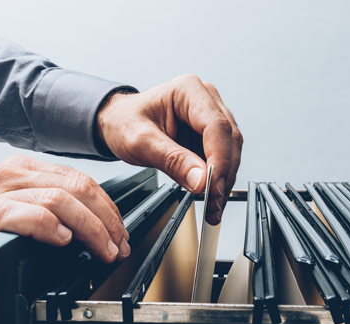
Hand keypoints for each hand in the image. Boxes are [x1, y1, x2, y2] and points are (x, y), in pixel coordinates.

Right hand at [0, 155, 128, 262]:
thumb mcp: (12, 207)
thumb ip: (43, 208)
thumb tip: (83, 229)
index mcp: (23, 171)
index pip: (81, 181)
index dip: (107, 208)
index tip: (119, 231)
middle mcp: (12, 174)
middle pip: (79, 188)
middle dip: (107, 219)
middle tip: (118, 245)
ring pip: (62, 199)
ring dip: (91, 228)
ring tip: (102, 250)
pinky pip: (28, 213)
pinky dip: (52, 227)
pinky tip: (63, 241)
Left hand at [97, 74, 242, 224]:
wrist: (118, 123)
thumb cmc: (125, 122)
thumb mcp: (141, 142)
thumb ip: (172, 160)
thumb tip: (201, 180)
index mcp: (189, 91)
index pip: (217, 127)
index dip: (219, 159)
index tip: (212, 186)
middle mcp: (206, 100)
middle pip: (229, 140)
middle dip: (223, 175)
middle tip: (213, 202)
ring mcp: (212, 117)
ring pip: (231, 152)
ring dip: (224, 181)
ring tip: (212, 205)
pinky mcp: (212, 135)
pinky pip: (224, 159)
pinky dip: (219, 180)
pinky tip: (211, 196)